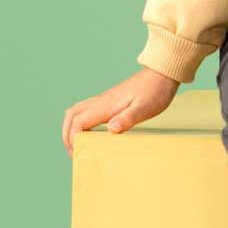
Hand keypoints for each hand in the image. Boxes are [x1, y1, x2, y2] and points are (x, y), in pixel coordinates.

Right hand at [62, 67, 180, 156]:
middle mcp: (100, 102)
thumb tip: (111, 129)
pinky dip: (79, 121)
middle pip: (71, 116)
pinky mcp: (108, 99)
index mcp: (106, 106)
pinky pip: (85, 109)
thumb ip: (128, 118)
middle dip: (66, 135)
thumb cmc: (155, 92)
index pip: (78, 122)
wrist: (160, 74)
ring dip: (70, 127)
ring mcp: (103, 99)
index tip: (77, 153)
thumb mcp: (145, 108)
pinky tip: (89, 130)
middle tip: (73, 153)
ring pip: (76, 111)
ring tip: (76, 144)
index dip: (72, 139)